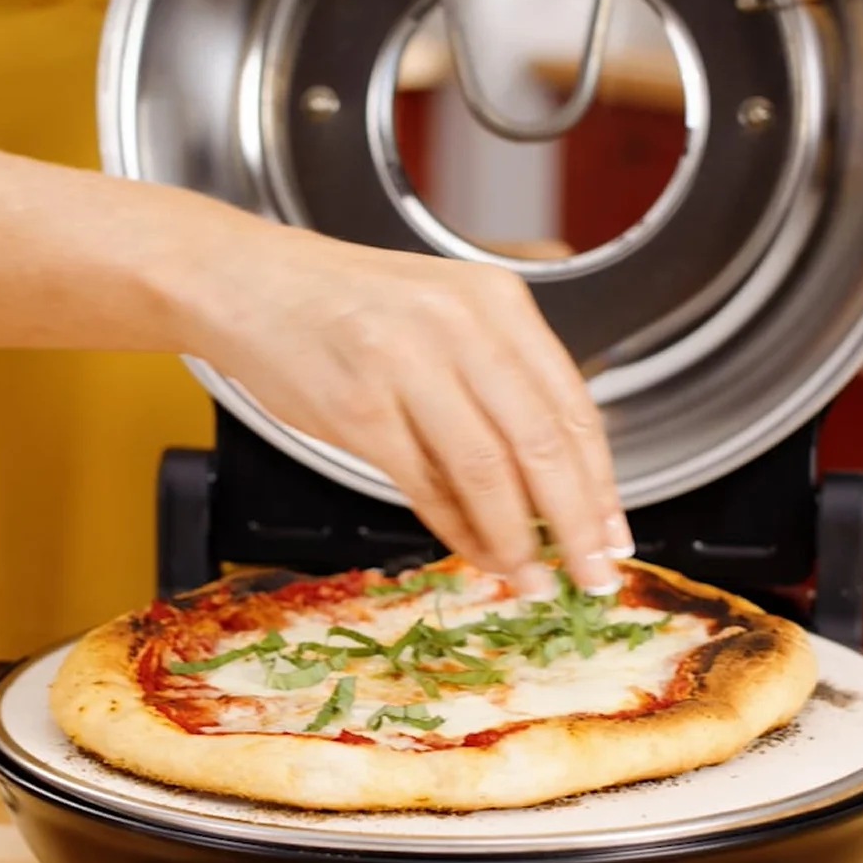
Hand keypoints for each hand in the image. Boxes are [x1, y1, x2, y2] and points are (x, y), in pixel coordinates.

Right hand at [180, 221, 632, 596]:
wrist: (247, 284)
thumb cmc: (347, 308)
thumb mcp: (442, 315)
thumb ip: (498, 384)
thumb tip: (551, 488)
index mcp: (495, 300)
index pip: (572, 404)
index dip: (602, 481)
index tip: (615, 531)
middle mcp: (458, 326)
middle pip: (542, 443)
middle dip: (577, 522)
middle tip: (594, 572)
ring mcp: (407, 365)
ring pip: (488, 471)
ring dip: (517, 538)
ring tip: (534, 579)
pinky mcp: (359, 409)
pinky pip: (426, 485)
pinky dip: (459, 529)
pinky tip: (478, 553)